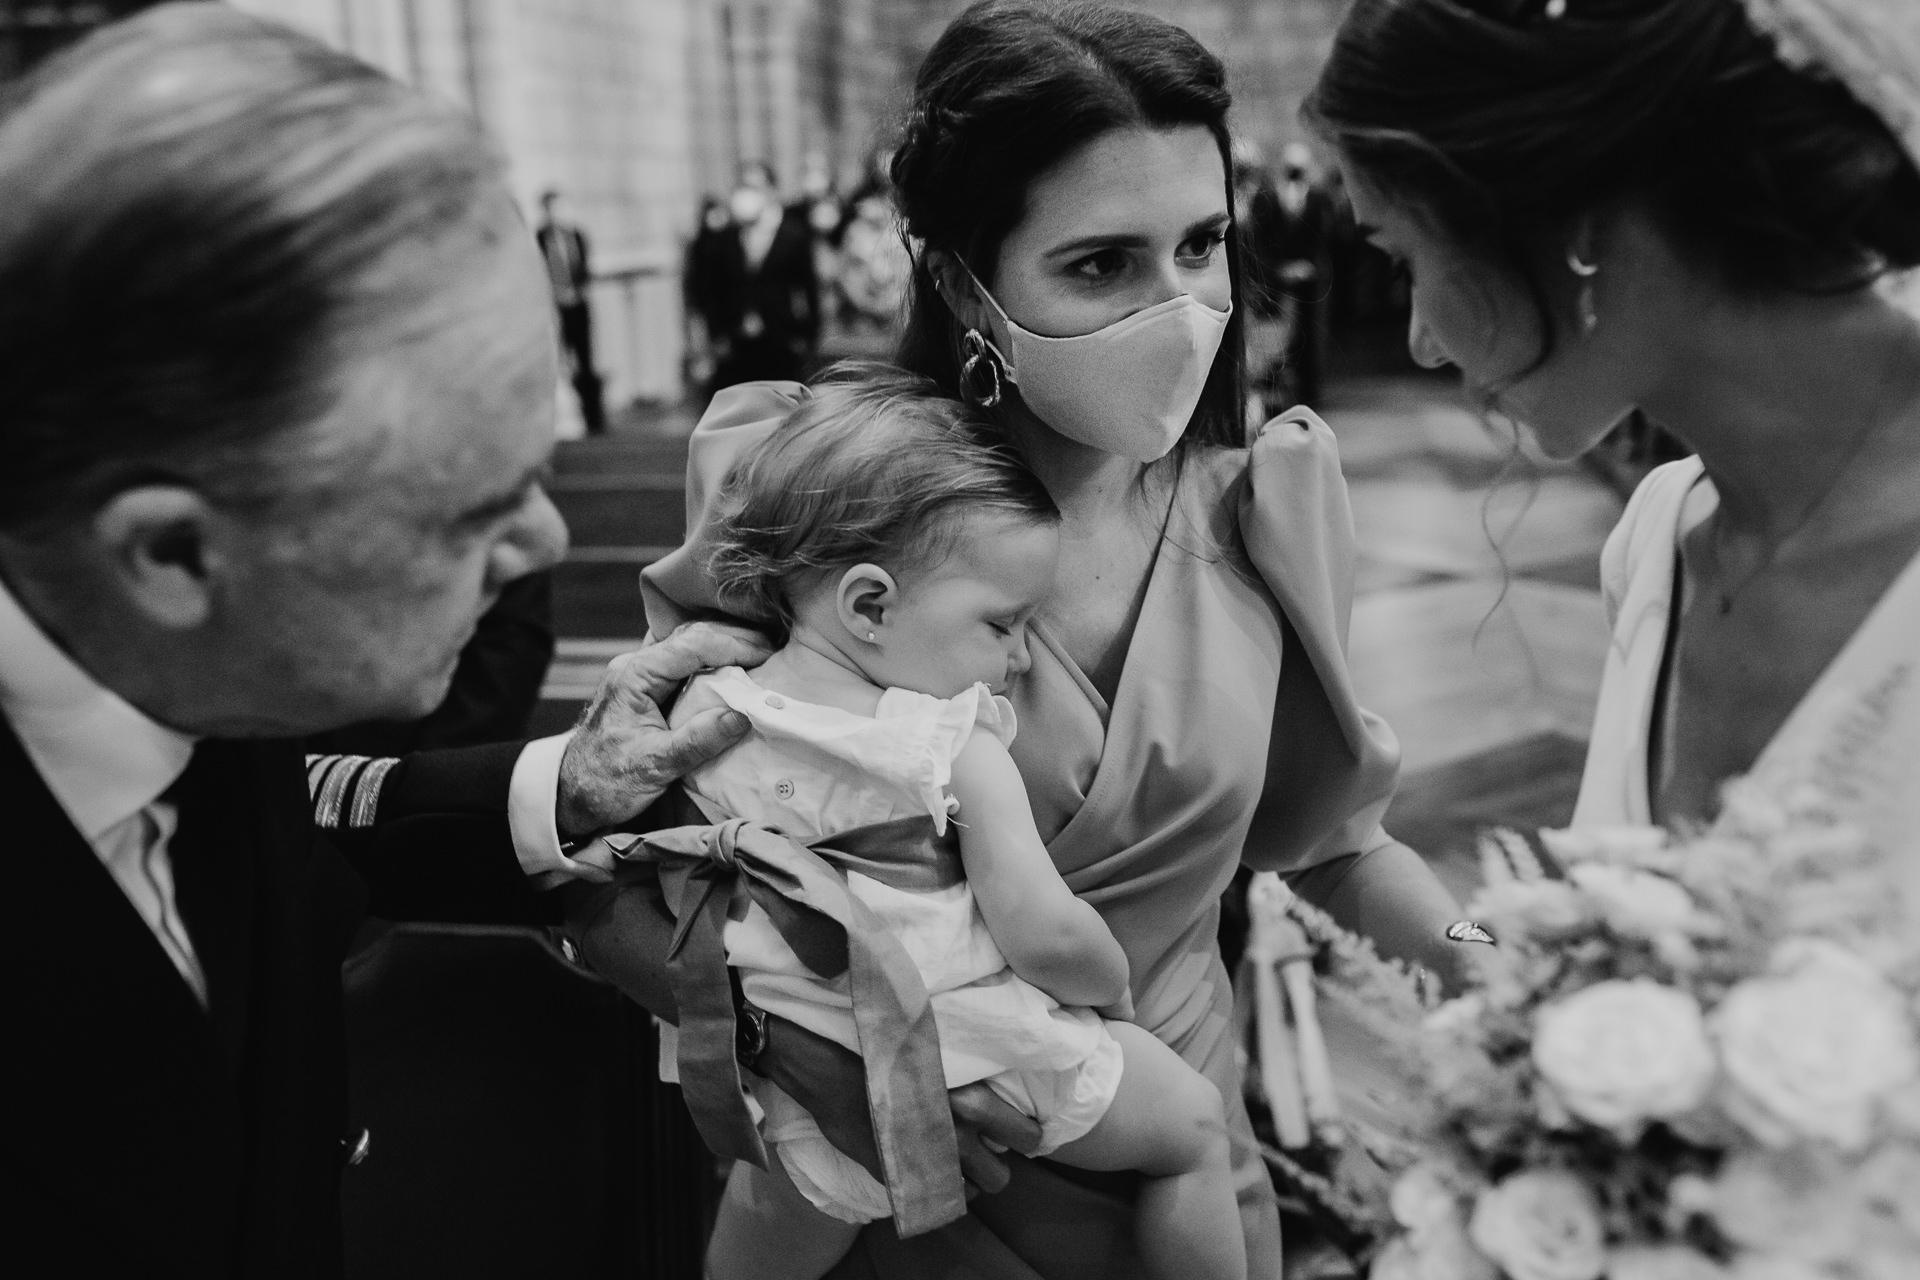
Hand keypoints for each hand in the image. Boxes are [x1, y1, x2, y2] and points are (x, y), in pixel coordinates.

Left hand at [556, 621, 772, 837]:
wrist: (569, 795)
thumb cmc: (604, 783)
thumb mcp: (654, 767)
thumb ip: (698, 740)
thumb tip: (743, 715)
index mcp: (635, 675)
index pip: (692, 644)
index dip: (735, 644)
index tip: (770, 654)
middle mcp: (636, 666)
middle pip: (692, 635)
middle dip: (736, 639)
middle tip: (776, 651)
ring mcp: (641, 675)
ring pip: (689, 646)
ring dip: (725, 648)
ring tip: (763, 658)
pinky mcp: (647, 689)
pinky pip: (684, 664)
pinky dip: (713, 663)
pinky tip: (734, 673)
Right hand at [756, 1016, 1043, 1196]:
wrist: (831, 1069)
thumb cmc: (885, 1051)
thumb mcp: (939, 1054)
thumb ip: (970, 1080)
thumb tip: (993, 1094)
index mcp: (974, 1101)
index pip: (1027, 1137)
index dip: (1022, 1138)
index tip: (1012, 1134)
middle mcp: (958, 1138)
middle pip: (1000, 1178)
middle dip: (992, 1168)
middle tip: (978, 1150)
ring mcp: (928, 1164)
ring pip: (969, 1194)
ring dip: (962, 1181)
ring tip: (948, 1160)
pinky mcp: (899, 1179)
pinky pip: (932, 1198)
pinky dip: (931, 1188)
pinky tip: (920, 1167)